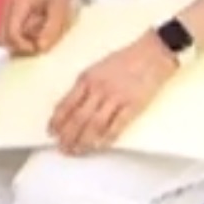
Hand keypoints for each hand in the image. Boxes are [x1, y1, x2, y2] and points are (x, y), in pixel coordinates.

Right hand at [0, 0, 73, 55]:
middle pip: (2, 37)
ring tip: (42, 28)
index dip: (23, 46)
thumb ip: (50, 29)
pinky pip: (14, 29)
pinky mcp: (15, 11)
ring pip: (7, 34)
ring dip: (24, 38)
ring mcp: (11, 9)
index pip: (11, 34)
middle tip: (39, 41)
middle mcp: (9, 8)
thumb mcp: (59, 7)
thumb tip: (40, 49)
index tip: (38, 49)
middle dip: (19, 45)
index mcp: (18, 5)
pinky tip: (40, 24)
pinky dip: (26, 33)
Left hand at [48, 36, 178, 154]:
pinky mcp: (133, 105)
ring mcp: (116, 97)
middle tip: (62, 147)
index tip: (51, 132)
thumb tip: (69, 106)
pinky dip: (106, 138)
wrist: (152, 53)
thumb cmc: (125, 60)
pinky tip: (99, 146)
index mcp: (86, 78)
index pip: (66, 104)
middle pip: (78, 117)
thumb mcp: (96, 68)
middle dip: (67, 135)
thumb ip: (84, 87)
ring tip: (76, 150)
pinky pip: (117, 125)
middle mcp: (98, 88)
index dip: (57, 120)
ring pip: (94, 124)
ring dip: (83, 140)